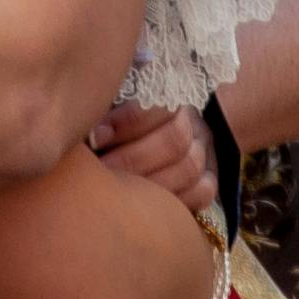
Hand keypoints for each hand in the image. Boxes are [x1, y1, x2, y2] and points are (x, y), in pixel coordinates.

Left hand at [89, 103, 219, 213]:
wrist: (154, 127)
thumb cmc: (121, 107)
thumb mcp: (116, 94)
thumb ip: (107, 97)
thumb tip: (87, 108)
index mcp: (170, 92)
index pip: (157, 104)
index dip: (126, 122)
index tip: (94, 137)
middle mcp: (192, 120)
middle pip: (174, 140)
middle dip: (133, 158)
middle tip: (101, 171)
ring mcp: (205, 149)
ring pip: (190, 168)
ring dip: (152, 183)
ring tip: (118, 193)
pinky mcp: (211, 177)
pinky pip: (205, 191)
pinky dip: (179, 200)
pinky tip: (149, 206)